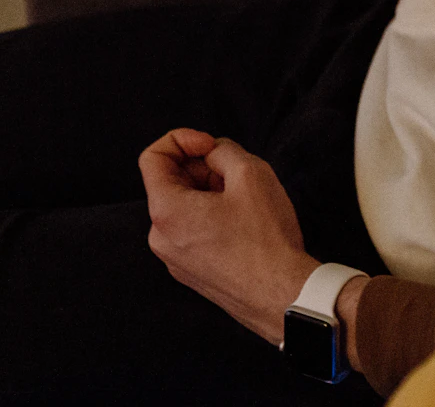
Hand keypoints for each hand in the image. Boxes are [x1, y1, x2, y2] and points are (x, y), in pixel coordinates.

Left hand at [139, 129, 318, 345]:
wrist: (282, 296)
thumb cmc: (266, 239)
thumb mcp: (250, 173)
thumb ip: (223, 150)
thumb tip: (212, 153)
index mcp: (166, 212)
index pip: (152, 157)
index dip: (182, 139)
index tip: (211, 145)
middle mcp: (161, 238)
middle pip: (170, 182)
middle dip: (201, 168)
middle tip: (237, 174)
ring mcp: (174, 260)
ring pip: (183, 207)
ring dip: (209, 192)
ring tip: (244, 201)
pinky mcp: (191, 272)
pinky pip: (191, 231)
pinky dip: (211, 216)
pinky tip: (243, 224)